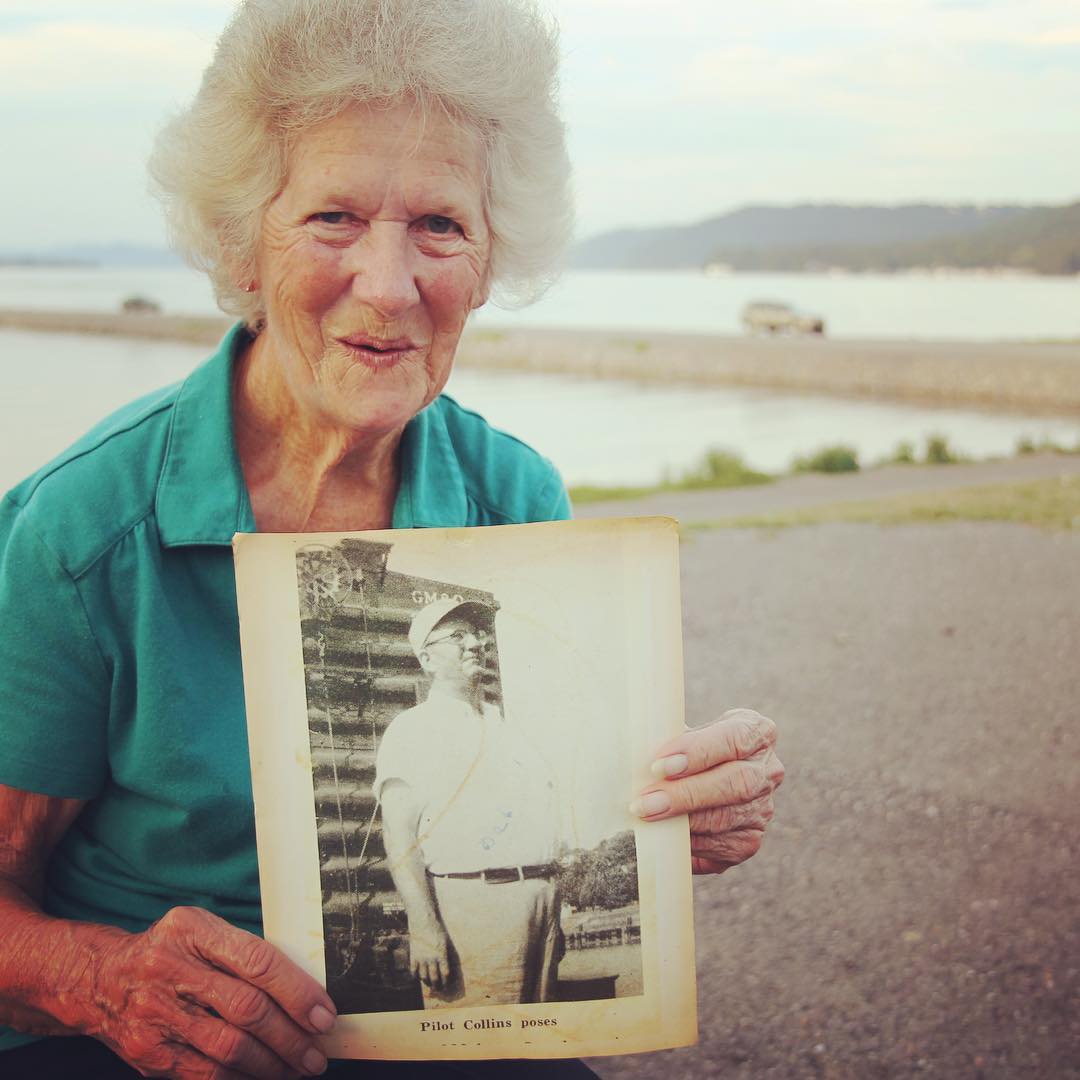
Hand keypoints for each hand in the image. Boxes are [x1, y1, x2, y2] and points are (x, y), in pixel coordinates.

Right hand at [81, 906, 335, 1078]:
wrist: (98, 980)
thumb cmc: (168, 951)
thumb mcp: (200, 930)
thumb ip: (243, 951)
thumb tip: (303, 987)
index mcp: (192, 930)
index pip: (257, 962)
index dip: (297, 992)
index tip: (324, 1015)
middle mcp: (171, 969)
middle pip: (247, 1009)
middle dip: (291, 1036)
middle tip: (317, 1054)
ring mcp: (156, 1014)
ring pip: (229, 1048)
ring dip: (271, 1065)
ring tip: (297, 1069)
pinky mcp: (148, 1054)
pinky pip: (204, 1074)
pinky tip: (262, 1078)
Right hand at [407, 919, 451, 990]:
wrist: (422, 921)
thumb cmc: (436, 929)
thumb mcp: (444, 941)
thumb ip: (445, 955)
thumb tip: (445, 968)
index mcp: (441, 954)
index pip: (445, 974)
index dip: (446, 982)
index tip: (446, 985)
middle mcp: (431, 958)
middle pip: (434, 978)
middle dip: (437, 986)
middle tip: (438, 989)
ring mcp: (421, 958)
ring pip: (424, 977)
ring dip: (427, 982)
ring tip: (429, 984)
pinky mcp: (413, 956)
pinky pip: (414, 971)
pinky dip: (416, 976)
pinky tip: (418, 977)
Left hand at [631, 708, 783, 874]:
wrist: (693, 777)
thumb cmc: (680, 747)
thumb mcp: (679, 730)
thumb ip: (665, 735)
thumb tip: (635, 749)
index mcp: (756, 731)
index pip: (735, 738)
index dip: (698, 752)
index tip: (659, 764)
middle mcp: (767, 770)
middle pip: (736, 783)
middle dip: (686, 794)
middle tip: (646, 802)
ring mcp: (762, 807)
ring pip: (727, 819)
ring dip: (682, 822)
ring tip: (647, 819)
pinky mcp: (749, 840)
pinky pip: (721, 847)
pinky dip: (690, 843)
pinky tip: (666, 837)